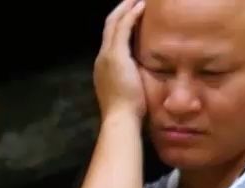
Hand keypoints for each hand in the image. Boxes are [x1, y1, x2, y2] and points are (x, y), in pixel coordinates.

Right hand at [95, 0, 147, 121]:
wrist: (121, 119)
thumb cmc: (128, 111)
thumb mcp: (128, 90)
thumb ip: (132, 78)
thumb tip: (143, 74)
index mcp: (104, 67)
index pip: (110, 39)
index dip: (119, 24)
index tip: (130, 13)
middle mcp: (101, 58)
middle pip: (109, 27)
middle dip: (120, 11)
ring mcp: (107, 55)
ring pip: (114, 23)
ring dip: (126, 8)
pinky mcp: (116, 55)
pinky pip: (123, 28)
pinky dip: (131, 15)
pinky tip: (141, 6)